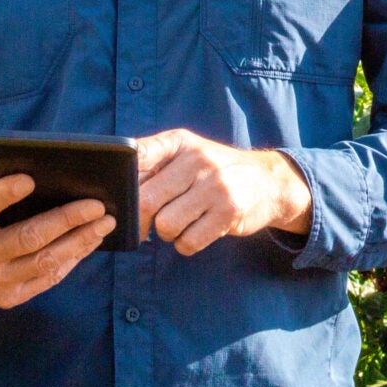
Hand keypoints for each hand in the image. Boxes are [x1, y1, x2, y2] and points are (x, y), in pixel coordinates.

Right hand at [0, 163, 113, 308]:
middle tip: (96, 204)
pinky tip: (90, 240)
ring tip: (105, 222)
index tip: (30, 179)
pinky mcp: (9, 297)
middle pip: (27, 238)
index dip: (4, 194)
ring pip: (44, 262)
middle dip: (66, 220)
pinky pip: (47, 279)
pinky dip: (72, 259)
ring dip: (80, 242)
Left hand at [135, 130, 312, 256]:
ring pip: (165, 225)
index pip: (138, 156)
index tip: (119, 195)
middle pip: (146, 200)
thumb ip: (153, 162)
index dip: (123, 180)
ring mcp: (215, 186)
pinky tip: (194, 232)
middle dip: (140, 219)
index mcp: (180, 142)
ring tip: (178, 224)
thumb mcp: (188, 153)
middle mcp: (198, 159)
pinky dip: (185, 244)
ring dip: (166, 233)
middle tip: (145, 224)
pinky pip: (188, 242)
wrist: (268, 182)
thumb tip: (118, 188)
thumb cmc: (215, 171)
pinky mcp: (228, 213)